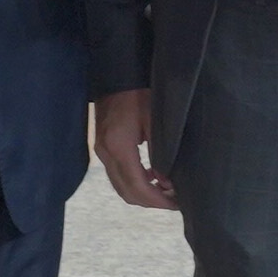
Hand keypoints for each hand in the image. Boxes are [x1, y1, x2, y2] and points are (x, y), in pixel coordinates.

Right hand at [93, 88, 174, 210]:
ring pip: (120, 186)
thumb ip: (161, 154)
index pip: (137, 187)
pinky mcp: (102, 146)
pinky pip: (117, 174)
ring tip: (166, 190)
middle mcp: (106, 153)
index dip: (157, 200)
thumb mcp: (156, 121)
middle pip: (126, 192)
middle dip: (151, 201)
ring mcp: (101, 150)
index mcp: (119, 146)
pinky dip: (134, 181)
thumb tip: (167, 182)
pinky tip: (152, 174)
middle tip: (174, 200)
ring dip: (142, 193)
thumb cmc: (140, 91)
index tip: (175, 203)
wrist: (118, 73)